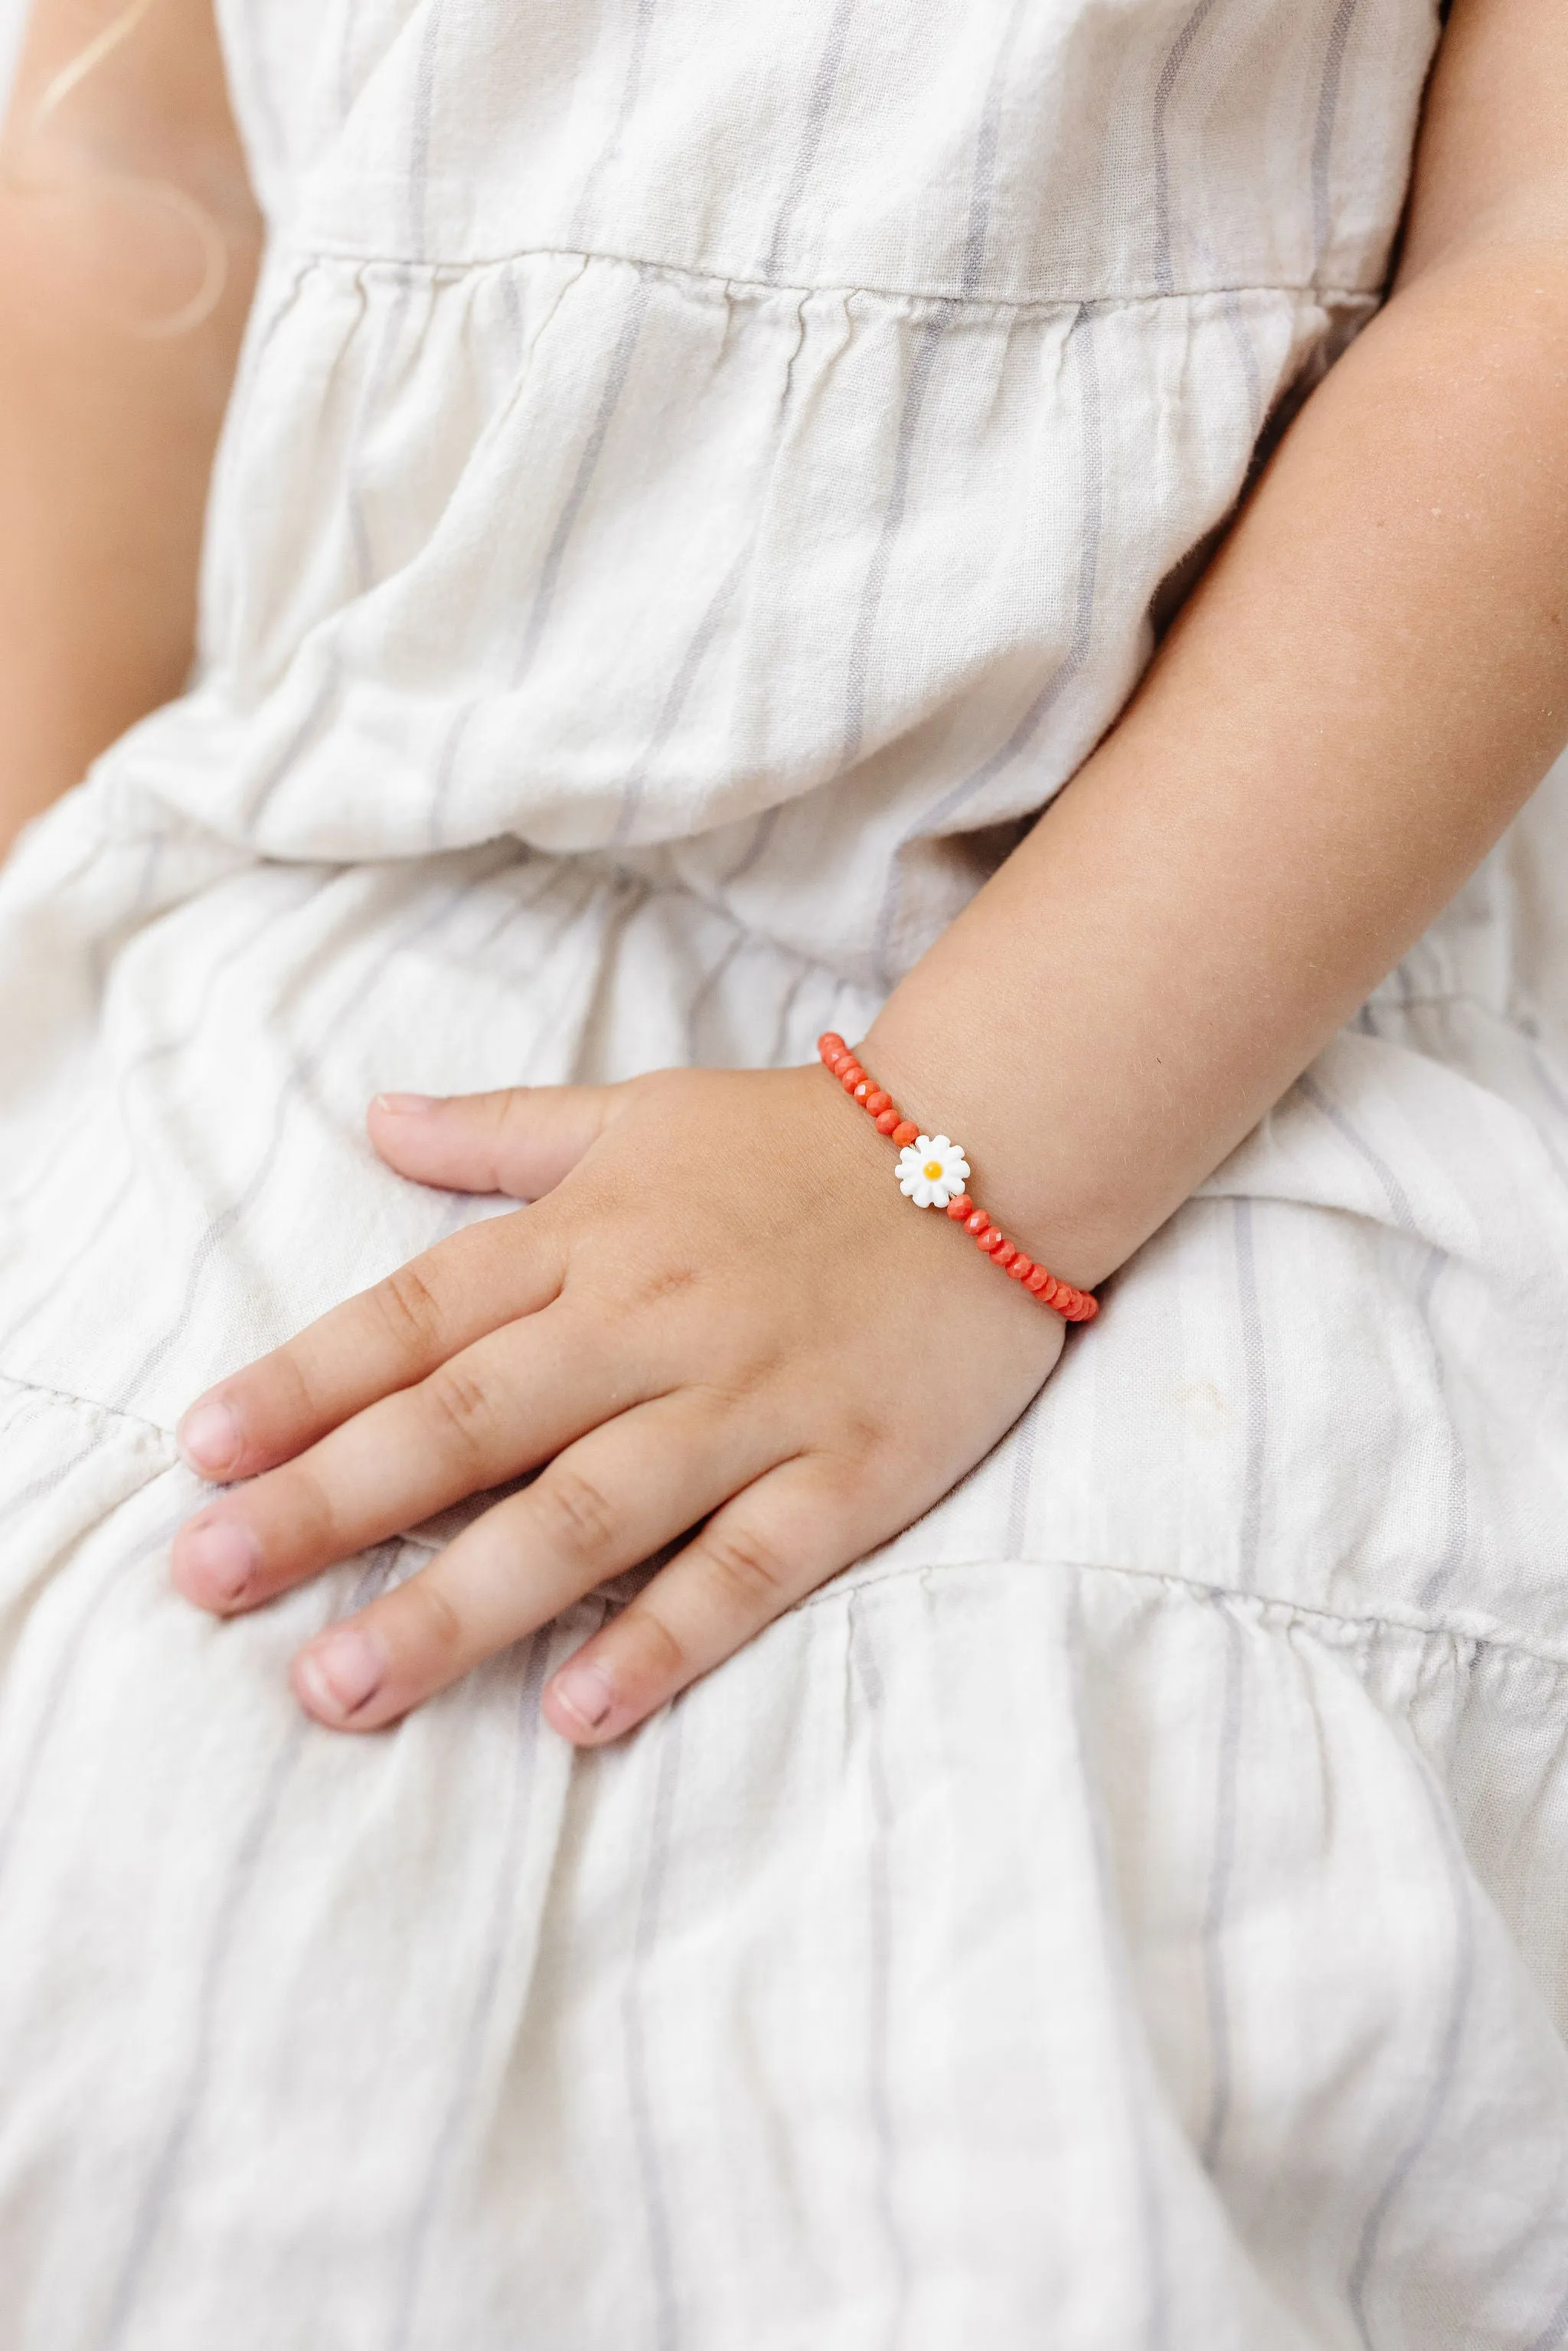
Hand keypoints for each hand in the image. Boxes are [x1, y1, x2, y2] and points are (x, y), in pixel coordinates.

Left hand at [169, 1064, 1065, 1741]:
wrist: (996, 1148)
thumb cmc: (796, 1143)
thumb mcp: (638, 1116)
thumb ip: (503, 1134)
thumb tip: (376, 1119)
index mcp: (590, 1239)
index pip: (418, 1317)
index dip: (302, 1384)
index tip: (200, 1456)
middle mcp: (651, 1323)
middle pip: (468, 1420)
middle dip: (331, 1504)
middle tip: (211, 1581)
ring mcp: (750, 1405)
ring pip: (585, 1513)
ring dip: (458, 1603)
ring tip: (342, 1686)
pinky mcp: (846, 1476)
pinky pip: (745, 1568)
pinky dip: (662, 1639)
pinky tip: (574, 1711)